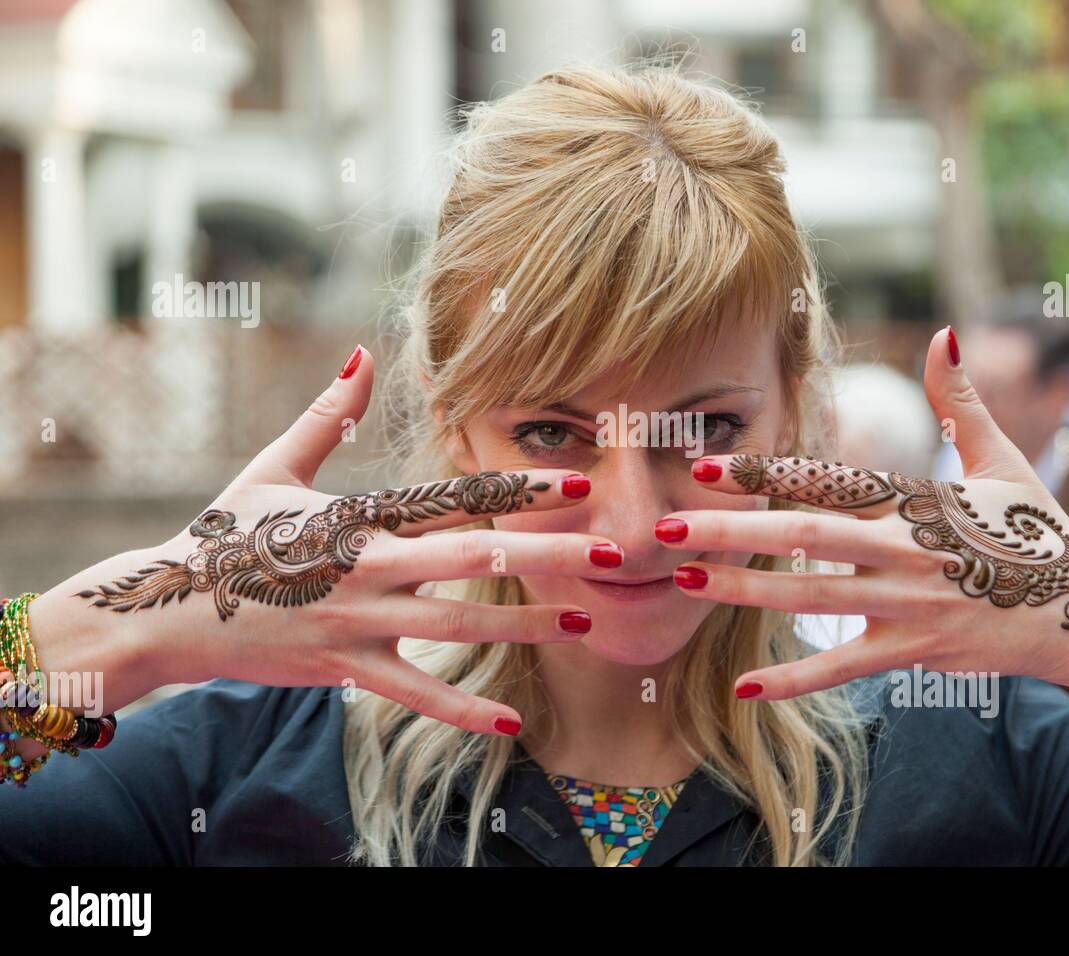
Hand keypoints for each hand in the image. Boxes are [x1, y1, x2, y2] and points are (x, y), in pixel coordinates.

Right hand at [27, 346, 622, 734]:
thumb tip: (362, 351)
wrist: (167, 612)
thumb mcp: (274, 467)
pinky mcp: (348, 668)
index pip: (454, 497)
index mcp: (359, 516)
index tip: (578, 479)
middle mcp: (369, 570)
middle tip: (610, 552)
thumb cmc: (224, 534)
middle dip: (548, 556)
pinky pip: (416, 692)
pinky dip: (463, 709)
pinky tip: (513, 719)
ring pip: (457, 628)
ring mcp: (360, 624)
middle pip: (474, 560)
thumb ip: (328, 414)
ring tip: (585, 624)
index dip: (519, 487)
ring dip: (525, 627)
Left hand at [655, 328, 1068, 699]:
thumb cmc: (1038, 529)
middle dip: (732, 529)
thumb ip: (960, 400)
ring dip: (744, 590)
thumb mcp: (1001, 459)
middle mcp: (907, 549)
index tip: (707, 465)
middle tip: (665, 524)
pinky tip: (742, 686)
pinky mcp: (917, 652)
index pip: (830, 479)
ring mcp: (911, 605)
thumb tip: (944, 332)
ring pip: (813, 598)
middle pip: (805, 536)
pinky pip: (844, 667)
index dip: (767, 472)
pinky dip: (794, 678)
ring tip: (683, 578)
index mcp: (918, 497)